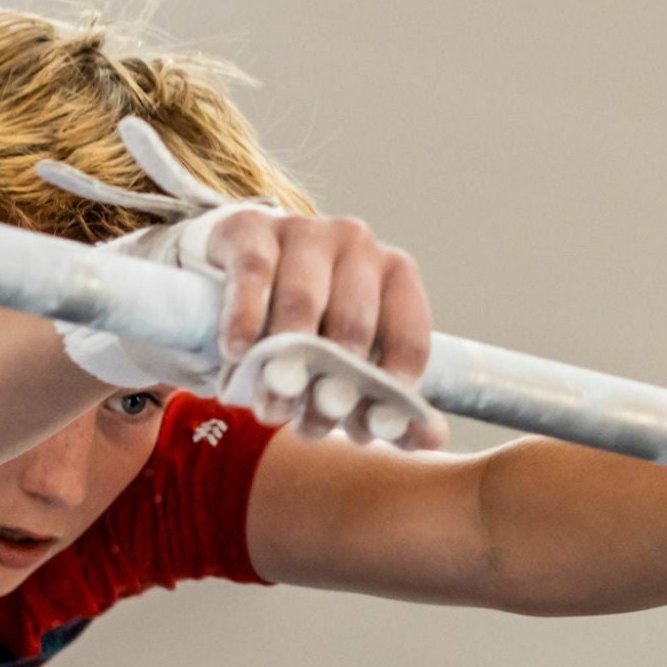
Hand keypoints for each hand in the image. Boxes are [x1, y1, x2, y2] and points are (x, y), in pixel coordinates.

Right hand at [202, 209, 445, 445]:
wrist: (238, 270)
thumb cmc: (305, 322)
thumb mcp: (345, 360)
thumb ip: (382, 400)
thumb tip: (429, 438)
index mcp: (396, 275)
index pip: (409, 337)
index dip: (390, 390)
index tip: (366, 430)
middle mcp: (358, 245)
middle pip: (354, 324)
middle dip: (333, 384)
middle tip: (312, 427)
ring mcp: (304, 231)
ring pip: (303, 300)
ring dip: (287, 361)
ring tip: (272, 406)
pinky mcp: (252, 228)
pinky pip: (253, 273)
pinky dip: (245, 318)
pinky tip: (238, 352)